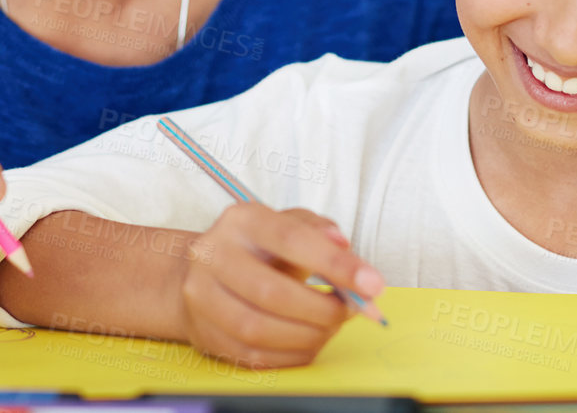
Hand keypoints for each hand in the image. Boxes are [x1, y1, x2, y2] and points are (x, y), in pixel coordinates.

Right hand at [176, 202, 382, 368]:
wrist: (202, 272)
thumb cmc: (258, 248)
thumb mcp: (286, 224)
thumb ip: (317, 230)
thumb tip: (343, 246)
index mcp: (240, 221)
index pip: (290, 238)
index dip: (334, 264)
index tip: (373, 284)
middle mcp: (213, 255)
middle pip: (271, 292)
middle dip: (322, 309)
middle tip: (351, 311)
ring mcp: (202, 297)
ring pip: (259, 329)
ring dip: (308, 335)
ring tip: (330, 326)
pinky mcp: (204, 332)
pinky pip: (253, 356)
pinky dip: (291, 354)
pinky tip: (309, 341)